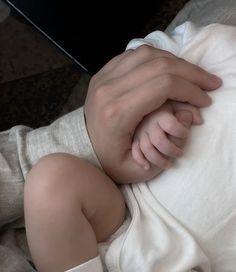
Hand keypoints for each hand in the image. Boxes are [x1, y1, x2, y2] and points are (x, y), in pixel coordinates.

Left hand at [84, 45, 221, 182]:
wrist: (82, 149)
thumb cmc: (109, 160)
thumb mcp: (134, 169)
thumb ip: (162, 150)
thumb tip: (183, 119)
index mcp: (117, 112)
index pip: (163, 85)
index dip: (191, 89)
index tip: (204, 100)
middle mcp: (109, 88)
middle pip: (160, 65)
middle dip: (191, 73)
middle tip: (209, 84)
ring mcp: (104, 77)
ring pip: (148, 54)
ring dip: (177, 62)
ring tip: (193, 76)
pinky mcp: (103, 72)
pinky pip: (135, 55)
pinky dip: (158, 59)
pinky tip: (171, 71)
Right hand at [131, 101, 202, 170]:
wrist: (143, 106)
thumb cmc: (168, 108)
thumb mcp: (180, 104)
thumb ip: (192, 110)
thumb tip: (199, 121)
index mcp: (160, 112)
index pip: (172, 125)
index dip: (181, 133)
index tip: (186, 134)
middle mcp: (148, 123)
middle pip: (160, 141)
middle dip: (172, 151)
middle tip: (180, 154)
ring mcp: (140, 132)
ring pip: (148, 150)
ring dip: (159, 160)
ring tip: (169, 165)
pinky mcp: (134, 139)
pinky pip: (135, 152)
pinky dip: (141, 161)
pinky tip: (148, 167)